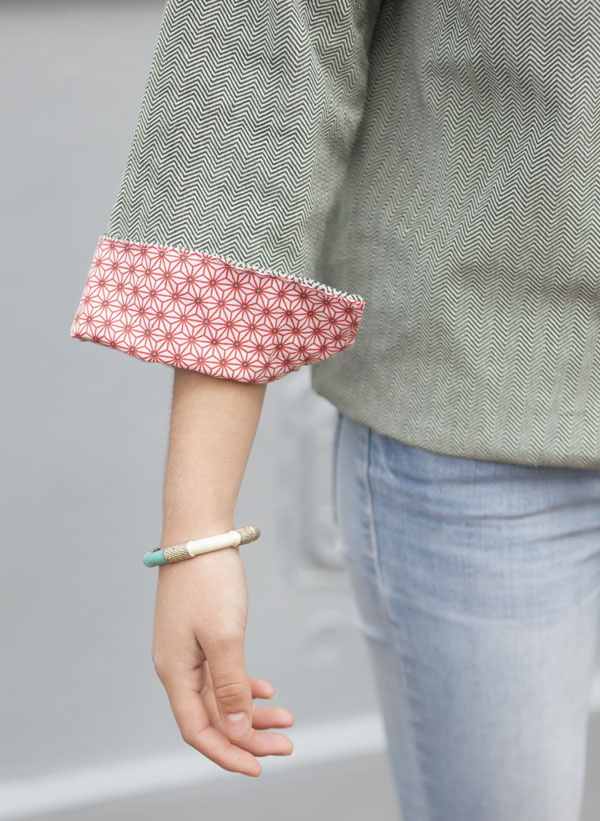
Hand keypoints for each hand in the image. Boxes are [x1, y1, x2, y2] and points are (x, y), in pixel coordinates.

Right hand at [151, 543, 293, 776]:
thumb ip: (230, 687)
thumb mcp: (224, 636)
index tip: (261, 767)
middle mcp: (178, 667)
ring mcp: (189, 651)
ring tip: (286, 720)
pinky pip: (223, 674)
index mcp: (175, 672)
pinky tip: (267, 690)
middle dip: (249, 737)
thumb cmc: (208, 580)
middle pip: (213, 717)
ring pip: (221, 697)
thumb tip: (237, 732)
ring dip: (252, 712)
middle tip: (286, 744)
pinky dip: (245, 685)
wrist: (199, 534)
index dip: (228, 753)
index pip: (198, 730)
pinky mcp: (202, 636)